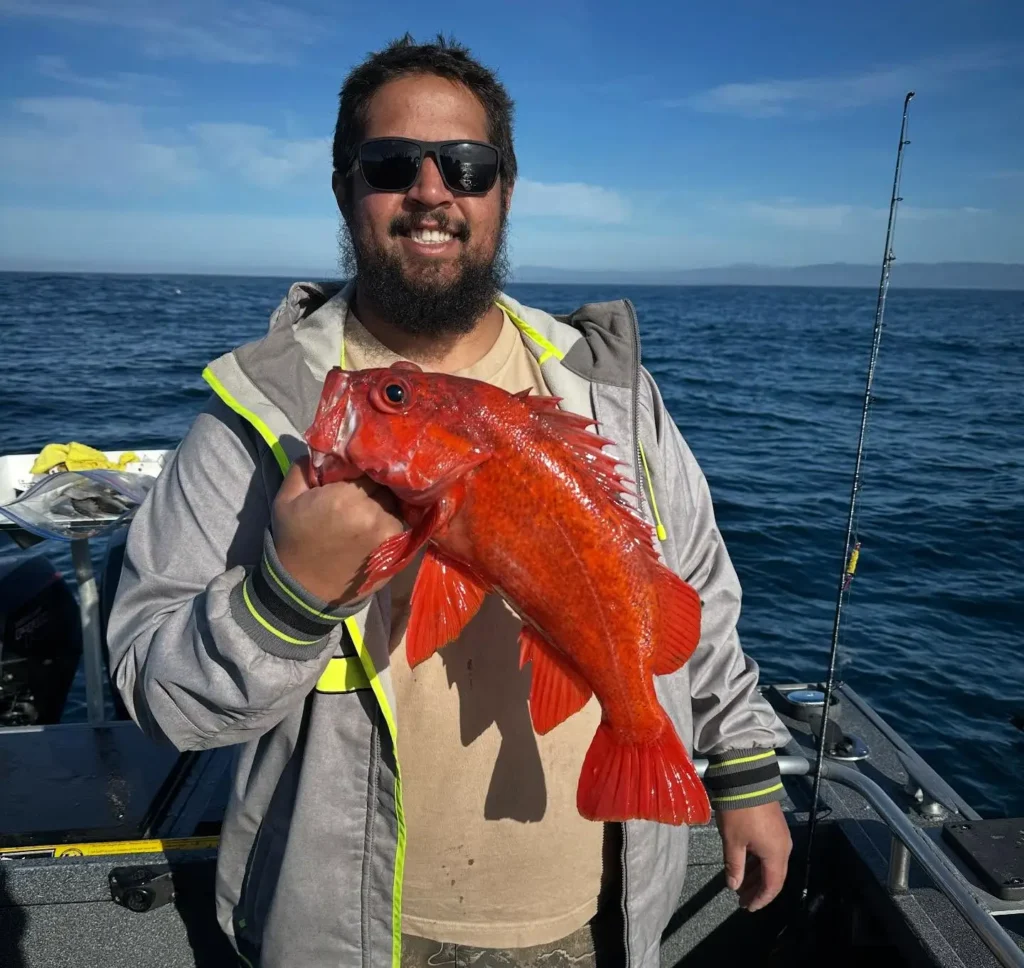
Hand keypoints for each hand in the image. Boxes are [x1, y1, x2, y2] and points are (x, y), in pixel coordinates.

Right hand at [271, 458, 404, 605]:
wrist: (305, 589)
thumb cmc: (294, 541)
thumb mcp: (286, 500)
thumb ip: (303, 467)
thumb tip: (326, 447)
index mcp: (345, 496)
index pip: (370, 465)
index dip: (365, 466)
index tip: (358, 471)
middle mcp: (373, 512)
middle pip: (388, 483)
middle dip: (380, 482)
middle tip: (367, 488)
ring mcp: (390, 532)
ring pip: (399, 502)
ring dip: (390, 501)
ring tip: (374, 506)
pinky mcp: (400, 549)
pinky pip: (405, 523)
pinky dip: (397, 519)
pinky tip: (384, 521)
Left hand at [716, 801, 791, 911]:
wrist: (747, 778)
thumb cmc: (739, 812)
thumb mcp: (732, 840)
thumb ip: (734, 866)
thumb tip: (734, 886)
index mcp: (776, 854)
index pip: (772, 886)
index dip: (760, 899)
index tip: (747, 907)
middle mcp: (783, 847)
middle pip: (773, 876)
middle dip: (757, 889)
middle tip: (741, 899)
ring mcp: (780, 835)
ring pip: (770, 863)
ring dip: (756, 875)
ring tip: (740, 884)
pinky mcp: (774, 825)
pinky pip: (768, 851)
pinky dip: (757, 861)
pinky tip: (745, 864)